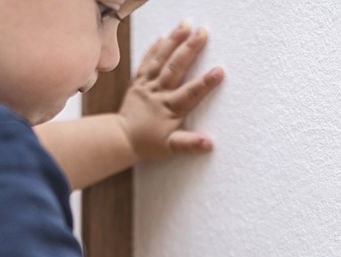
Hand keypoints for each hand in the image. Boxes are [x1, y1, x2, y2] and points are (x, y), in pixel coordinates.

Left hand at [118, 21, 223, 161]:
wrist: (121, 139)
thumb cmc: (150, 144)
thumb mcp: (170, 147)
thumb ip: (190, 144)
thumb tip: (209, 143)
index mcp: (169, 109)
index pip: (190, 94)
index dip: (205, 83)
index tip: (219, 70)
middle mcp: (158, 94)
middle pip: (175, 68)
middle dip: (190, 49)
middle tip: (203, 31)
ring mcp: (147, 86)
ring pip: (161, 60)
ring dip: (173, 41)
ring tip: (186, 24)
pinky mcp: (138, 82)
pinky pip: (146, 62)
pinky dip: (154, 49)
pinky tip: (163, 36)